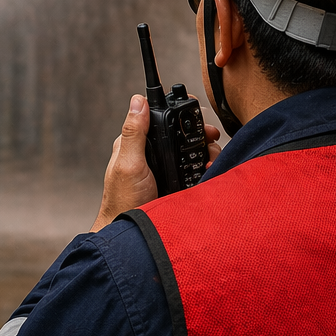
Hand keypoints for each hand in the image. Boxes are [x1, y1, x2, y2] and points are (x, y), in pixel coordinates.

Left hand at [90, 95, 222, 231]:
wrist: (133, 234)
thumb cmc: (123, 200)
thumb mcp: (129, 163)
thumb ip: (134, 133)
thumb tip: (138, 100)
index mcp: (137, 143)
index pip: (160, 117)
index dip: (180, 113)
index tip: (197, 115)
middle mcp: (152, 153)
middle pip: (181, 133)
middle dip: (200, 133)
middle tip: (212, 138)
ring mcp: (164, 168)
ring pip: (190, 150)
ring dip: (205, 151)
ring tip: (211, 158)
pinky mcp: (175, 181)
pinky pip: (193, 169)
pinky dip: (205, 167)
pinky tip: (209, 170)